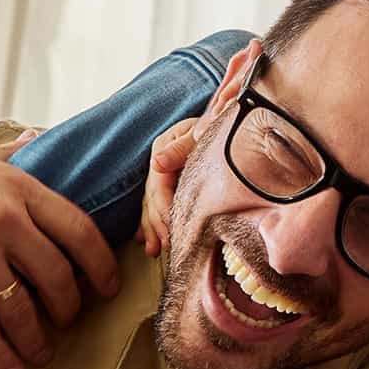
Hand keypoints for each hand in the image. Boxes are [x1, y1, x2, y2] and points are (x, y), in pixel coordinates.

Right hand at [0, 128, 118, 368]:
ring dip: (37, 340)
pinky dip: (1, 357)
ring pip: (22, 310)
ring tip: (42, 355)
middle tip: (68, 324)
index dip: (101, 265)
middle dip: (69, 309)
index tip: (108, 287)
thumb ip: (10, 153)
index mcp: (18, 188)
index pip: (80, 231)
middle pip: (57, 277)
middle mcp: (4, 219)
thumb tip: (41, 138)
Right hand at [138, 116, 201, 256]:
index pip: (158, 185)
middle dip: (158, 225)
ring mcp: (161, 173)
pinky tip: (146, 242)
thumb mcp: (200, 131)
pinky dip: (150, 224)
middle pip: (153, 198)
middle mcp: (159, 163)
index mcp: (164, 148)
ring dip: (151, 229)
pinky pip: (154, 205)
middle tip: (165, 246)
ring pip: (151, 204)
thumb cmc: (213, 124)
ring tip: (154, 251)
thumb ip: (181, 147)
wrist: (221, 117)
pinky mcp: (166, 182)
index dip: (163, 209)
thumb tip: (157, 162)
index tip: (171, 230)